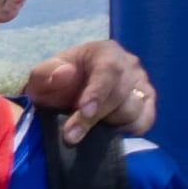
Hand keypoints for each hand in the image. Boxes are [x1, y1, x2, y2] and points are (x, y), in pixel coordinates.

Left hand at [15, 37, 155, 142]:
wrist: (67, 93)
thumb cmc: (56, 82)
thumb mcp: (41, 77)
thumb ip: (46, 74)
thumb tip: (64, 74)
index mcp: (105, 52)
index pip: (109, 70)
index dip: (98, 93)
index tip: (83, 110)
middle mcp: (129, 66)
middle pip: (121, 94)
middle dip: (96, 118)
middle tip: (70, 136)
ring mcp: (141, 85)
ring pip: (135, 110)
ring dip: (109, 126)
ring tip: (87, 130)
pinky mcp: (146, 104)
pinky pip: (145, 121)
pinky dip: (128, 131)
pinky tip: (107, 133)